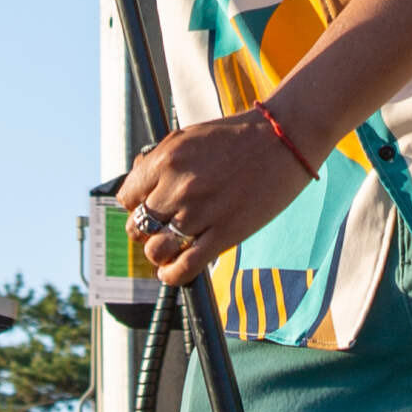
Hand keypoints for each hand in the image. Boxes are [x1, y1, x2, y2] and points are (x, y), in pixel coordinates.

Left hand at [116, 112, 312, 287]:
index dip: (135, 205)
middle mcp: (178, 187)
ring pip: (157, 250)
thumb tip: (140, 185)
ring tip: (169, 248)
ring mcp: (201, 212)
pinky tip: (171, 272)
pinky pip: (186, 266)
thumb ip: (161, 162)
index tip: (147, 207)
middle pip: (138, 226)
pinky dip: (173, 275)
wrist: (284, 138)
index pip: (127, 198)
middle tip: (159, 228)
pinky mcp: (226, 233)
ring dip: (159, 253)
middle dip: (145, 230)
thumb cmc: (238, 136)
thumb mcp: (189, 138)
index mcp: (166, 160)